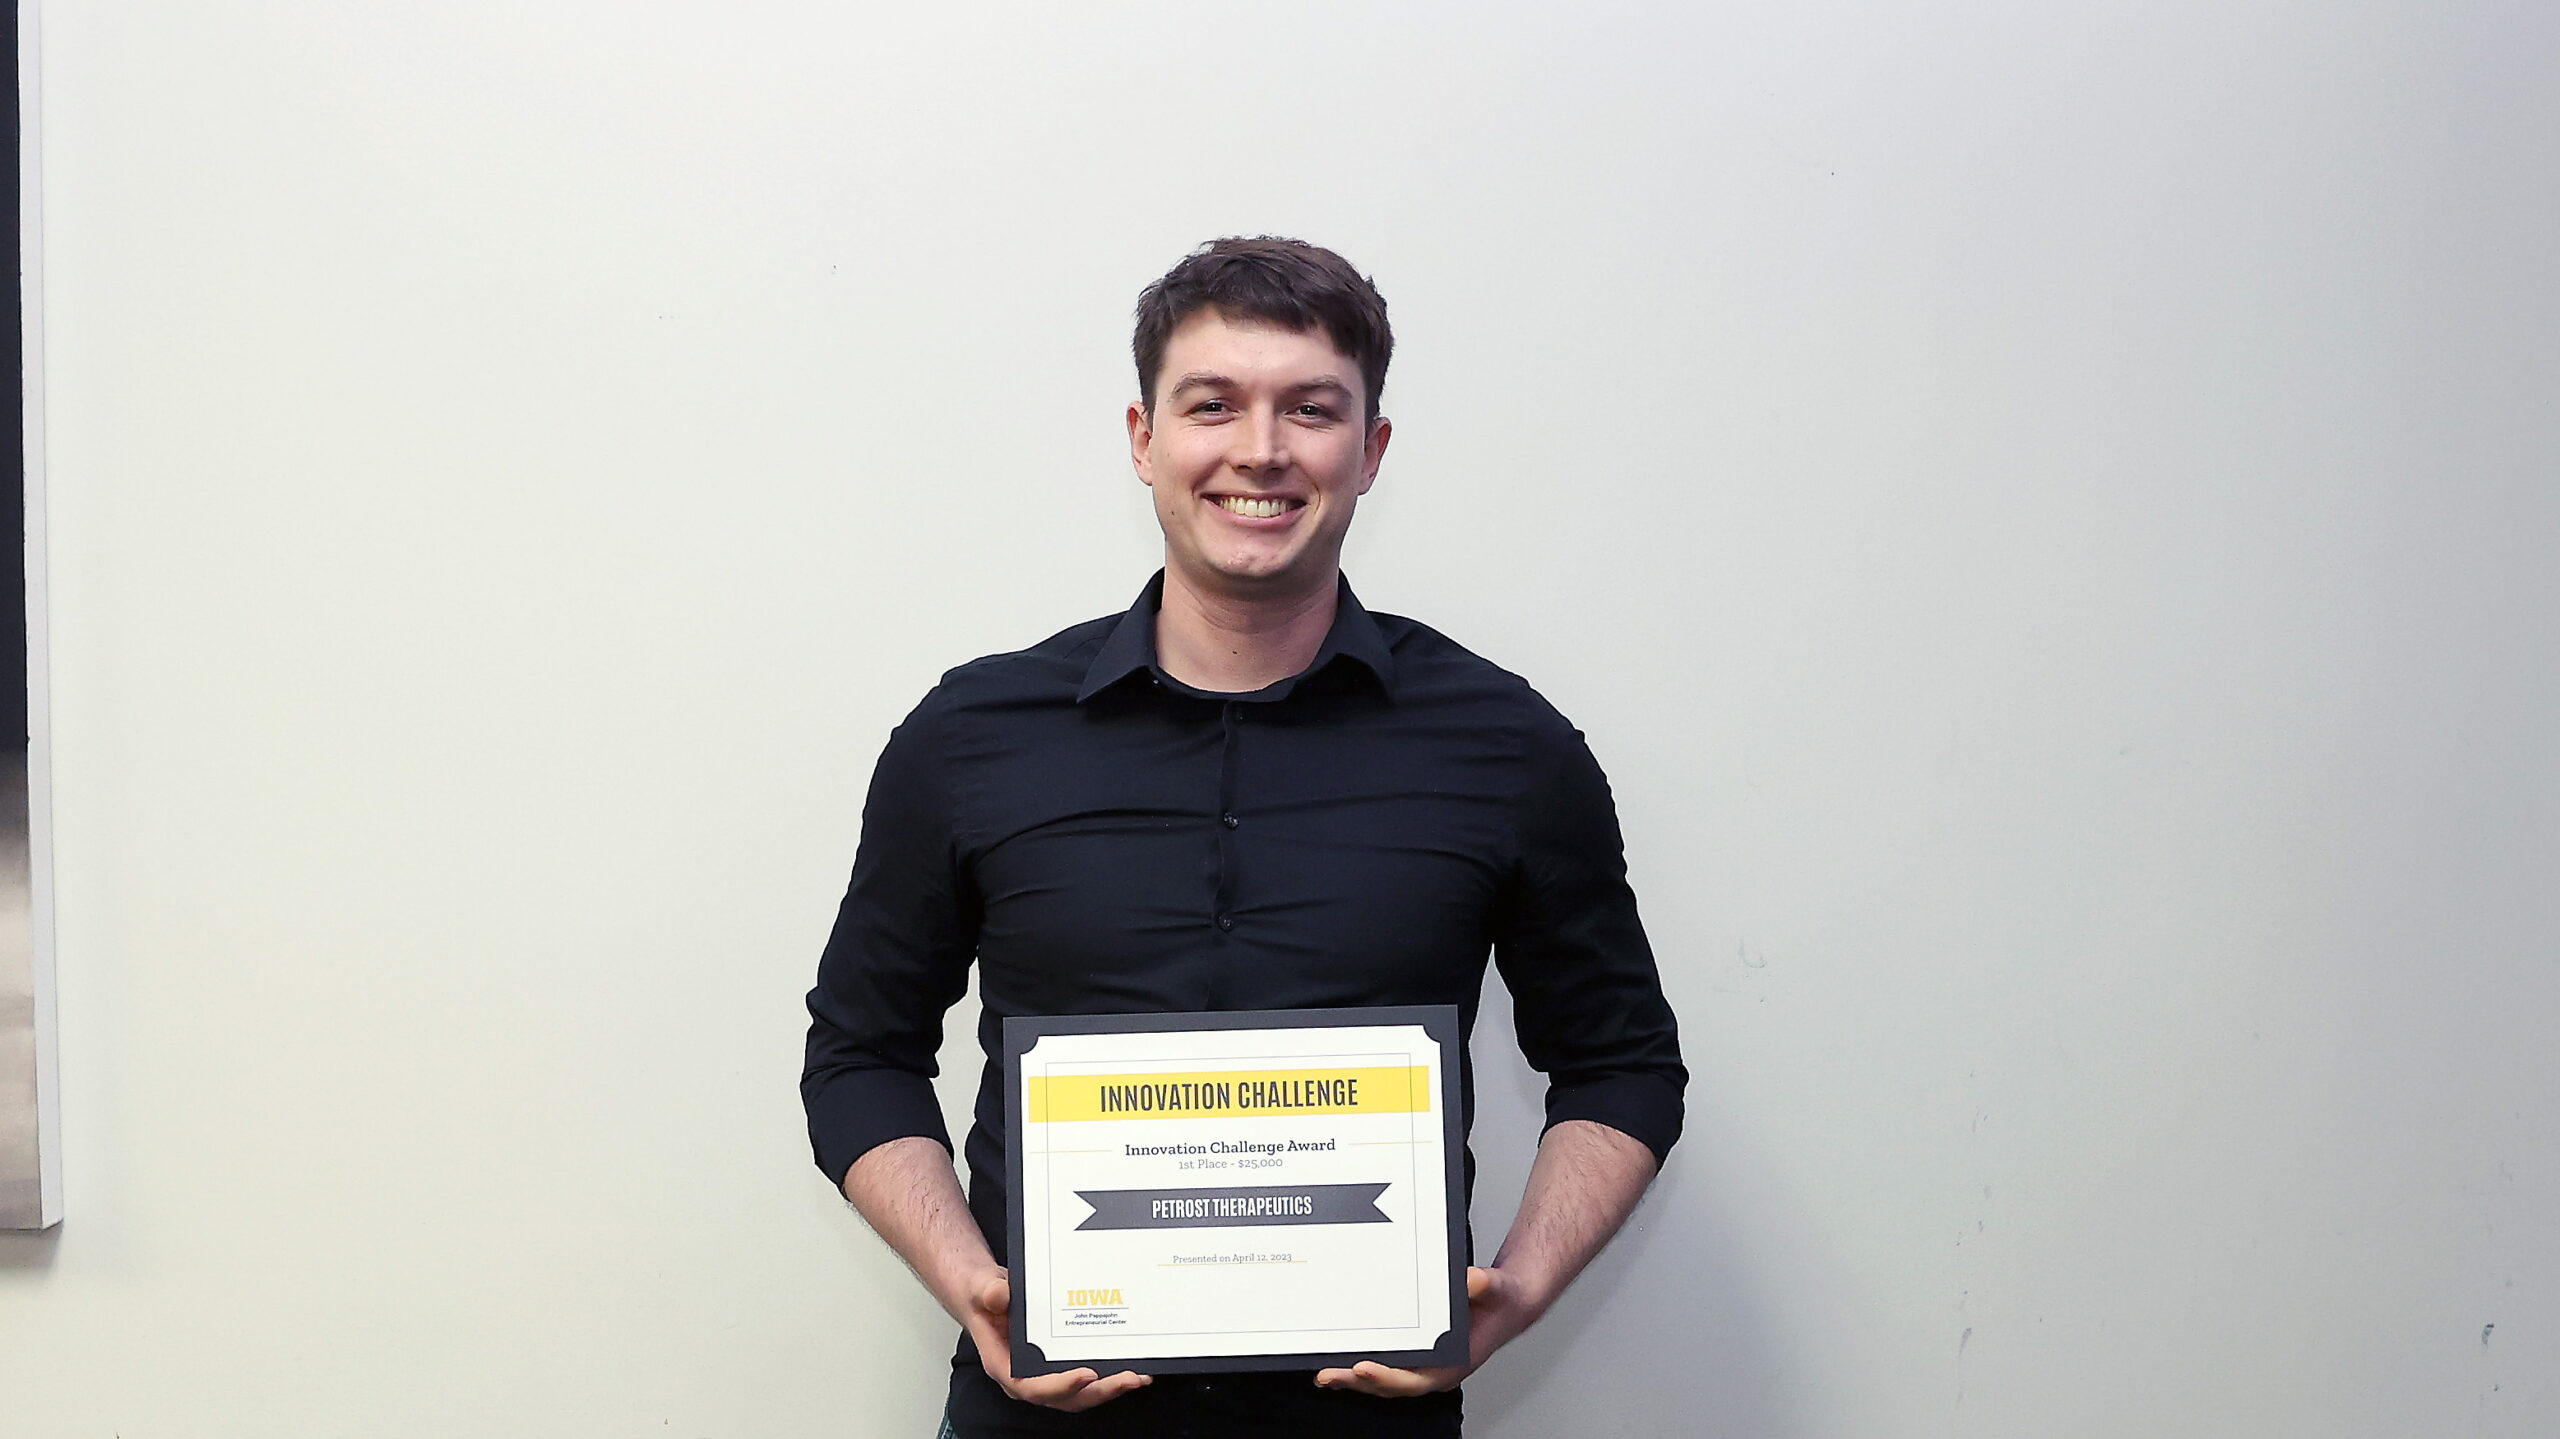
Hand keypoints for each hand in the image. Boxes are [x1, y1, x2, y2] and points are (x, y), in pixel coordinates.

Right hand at [960, 1269, 1152, 1411]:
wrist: (987, 1292)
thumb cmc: (984, 1295)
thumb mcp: (983, 1286)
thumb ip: (990, 1292)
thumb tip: (1002, 1296)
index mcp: (1004, 1364)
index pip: (1032, 1387)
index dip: (1061, 1386)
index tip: (1087, 1374)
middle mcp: (1025, 1376)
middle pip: (1064, 1397)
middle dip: (1098, 1391)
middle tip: (1127, 1379)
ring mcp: (1043, 1373)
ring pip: (1078, 1393)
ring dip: (1109, 1389)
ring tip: (1137, 1377)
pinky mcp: (1058, 1364)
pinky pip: (1084, 1378)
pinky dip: (1108, 1376)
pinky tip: (1130, 1368)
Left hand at [1313, 1266, 1536, 1397]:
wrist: (1505, 1301)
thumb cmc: (1500, 1301)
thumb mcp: (1496, 1288)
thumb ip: (1484, 1285)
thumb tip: (1471, 1280)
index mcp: (1453, 1363)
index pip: (1414, 1379)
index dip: (1387, 1378)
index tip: (1363, 1368)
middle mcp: (1434, 1368)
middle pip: (1390, 1383)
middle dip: (1358, 1381)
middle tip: (1328, 1374)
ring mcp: (1422, 1363)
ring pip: (1383, 1378)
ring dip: (1353, 1378)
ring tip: (1324, 1375)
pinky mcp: (1414, 1353)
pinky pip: (1385, 1363)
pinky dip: (1360, 1366)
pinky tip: (1338, 1362)